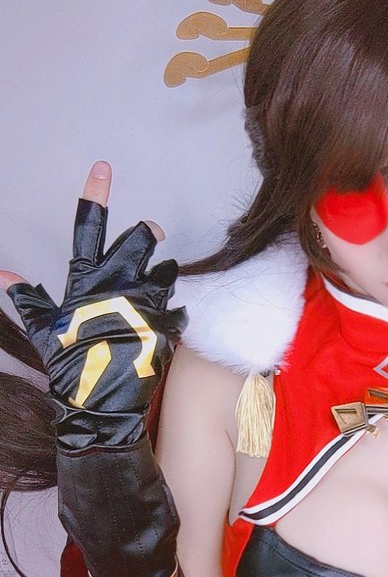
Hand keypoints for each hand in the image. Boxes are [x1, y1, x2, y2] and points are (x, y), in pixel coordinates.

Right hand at [1, 162, 185, 448]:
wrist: (102, 410)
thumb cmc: (69, 372)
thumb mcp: (44, 334)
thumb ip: (29, 301)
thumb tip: (3, 276)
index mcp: (86, 282)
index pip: (88, 228)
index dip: (95, 195)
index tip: (103, 167)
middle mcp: (119, 285)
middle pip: (143, 237)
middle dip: (148, 235)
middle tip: (151, 240)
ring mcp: (147, 304)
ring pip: (168, 269)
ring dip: (163, 274)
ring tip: (151, 295)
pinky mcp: (169, 325)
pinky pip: (180, 307)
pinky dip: (172, 314)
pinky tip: (160, 328)